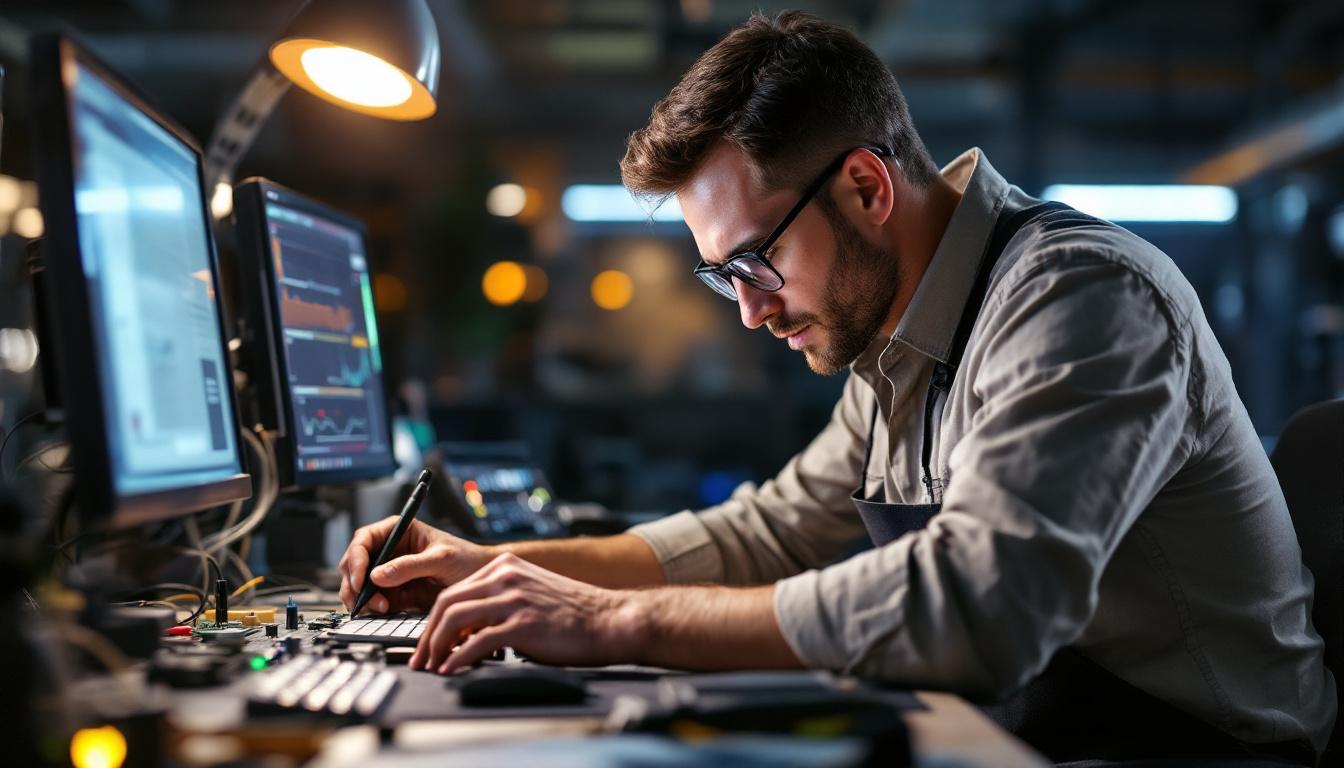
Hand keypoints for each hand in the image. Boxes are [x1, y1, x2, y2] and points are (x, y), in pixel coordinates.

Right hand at [338, 517, 494, 614]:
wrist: (481, 582)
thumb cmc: (467, 559)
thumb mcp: (441, 559)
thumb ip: (410, 565)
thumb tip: (377, 575)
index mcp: (399, 531)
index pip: (364, 540)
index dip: (357, 559)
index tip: (362, 579)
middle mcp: (390, 550)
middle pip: (355, 563)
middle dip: (354, 582)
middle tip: (363, 599)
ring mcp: (390, 573)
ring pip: (359, 584)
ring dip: (361, 597)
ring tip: (379, 607)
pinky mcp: (395, 593)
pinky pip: (373, 600)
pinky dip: (371, 607)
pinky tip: (383, 611)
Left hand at [409, 552, 644, 673]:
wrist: (610, 620)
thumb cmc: (574, 615)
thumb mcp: (530, 595)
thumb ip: (499, 604)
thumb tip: (468, 633)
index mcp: (505, 567)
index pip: (453, 591)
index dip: (433, 621)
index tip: (427, 643)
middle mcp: (505, 576)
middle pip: (446, 603)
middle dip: (427, 635)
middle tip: (420, 659)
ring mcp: (514, 598)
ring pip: (455, 619)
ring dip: (437, 647)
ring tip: (433, 667)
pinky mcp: (523, 623)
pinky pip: (477, 642)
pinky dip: (458, 659)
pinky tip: (453, 670)